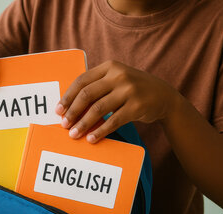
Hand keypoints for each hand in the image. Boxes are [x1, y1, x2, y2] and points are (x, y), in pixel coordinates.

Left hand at [55, 60, 178, 142]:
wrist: (164, 96)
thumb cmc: (133, 89)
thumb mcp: (116, 79)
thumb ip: (97, 86)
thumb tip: (69, 105)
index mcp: (109, 66)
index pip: (82, 81)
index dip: (68, 96)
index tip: (58, 110)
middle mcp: (119, 75)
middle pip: (87, 94)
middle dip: (73, 111)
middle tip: (64, 125)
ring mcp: (129, 90)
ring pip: (98, 109)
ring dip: (83, 124)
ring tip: (74, 134)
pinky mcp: (137, 106)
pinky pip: (113, 121)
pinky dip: (101, 131)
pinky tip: (92, 139)